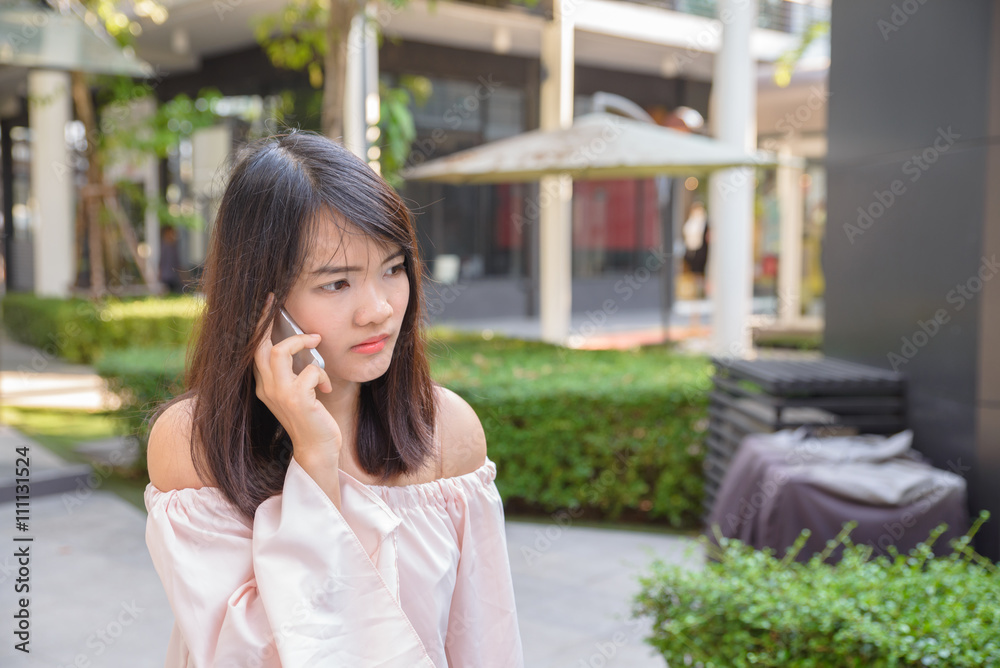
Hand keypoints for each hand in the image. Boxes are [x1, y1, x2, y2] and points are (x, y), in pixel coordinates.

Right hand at [253, 293, 341, 462]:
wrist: (317, 448)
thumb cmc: (312, 418)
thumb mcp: (299, 390)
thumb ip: (295, 371)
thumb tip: (306, 342)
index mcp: (264, 385)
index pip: (255, 350)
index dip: (258, 325)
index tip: (266, 302)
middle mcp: (265, 388)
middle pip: (260, 346)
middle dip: (267, 320)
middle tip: (276, 301)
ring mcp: (279, 394)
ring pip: (280, 352)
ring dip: (301, 343)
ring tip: (316, 342)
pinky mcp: (296, 399)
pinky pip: (309, 370)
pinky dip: (321, 374)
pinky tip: (326, 387)